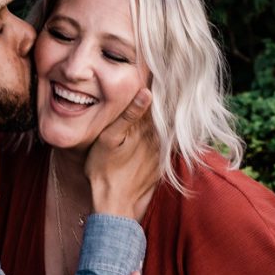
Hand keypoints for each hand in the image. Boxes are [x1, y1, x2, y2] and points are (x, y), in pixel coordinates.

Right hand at [84, 88, 159, 220]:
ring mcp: (161, 151)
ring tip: (168, 98)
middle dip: (166, 97)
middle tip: (165, 80)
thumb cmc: (103, 170)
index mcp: (144, 128)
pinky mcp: (162, 163)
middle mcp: (157, 138)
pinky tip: (166, 128)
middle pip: (164, 113)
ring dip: (168, 115)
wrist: (114, 203)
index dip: (157, 84)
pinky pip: (170, 144)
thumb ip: (129, 115)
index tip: (159, 71)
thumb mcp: (109, 139)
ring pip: (168, 127)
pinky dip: (170, 134)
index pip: (155, 100)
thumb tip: (147, 92)